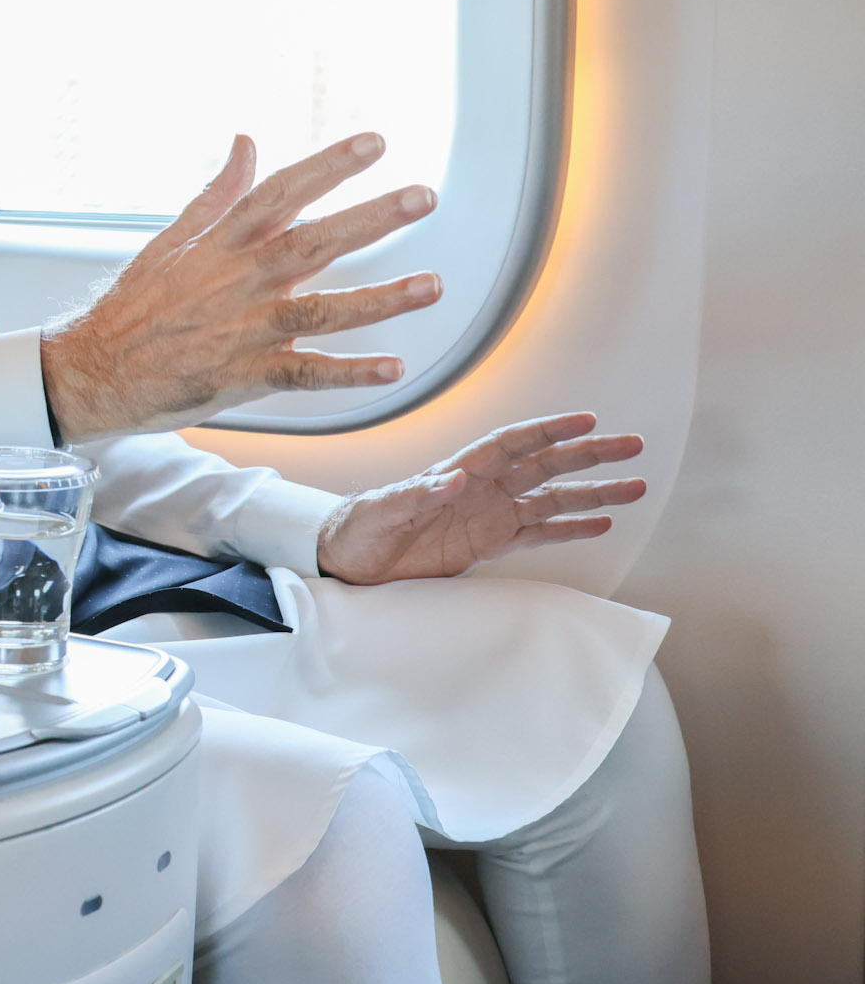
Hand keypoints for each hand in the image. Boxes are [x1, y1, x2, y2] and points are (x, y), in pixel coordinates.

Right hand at [41, 134, 440, 439]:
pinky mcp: (243, 376)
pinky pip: (306, 373)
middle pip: (313, 242)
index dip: (328, 166)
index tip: (374, 143)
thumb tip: (246, 142)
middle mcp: (237, 282)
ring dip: (381, 298)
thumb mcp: (168, 241)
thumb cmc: (131, 309)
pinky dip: (350, 373)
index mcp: (220, 246)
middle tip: (423, 197)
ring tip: (432, 285)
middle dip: (372, 218)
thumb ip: (217, 194)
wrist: (93, 372)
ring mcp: (243, 330)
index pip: (280, 194)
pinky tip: (392, 367)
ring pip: (322, 309)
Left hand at [315, 412, 647, 584]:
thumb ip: (418, 494)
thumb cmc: (356, 528)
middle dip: (588, 454)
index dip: (548, 430)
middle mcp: (482, 489)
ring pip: (552, 499)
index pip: (512, 443)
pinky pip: (539, 533)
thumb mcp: (381, 510)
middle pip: (545, 464)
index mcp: (457, 471)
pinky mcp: (489, 544)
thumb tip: (456, 480)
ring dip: (593, 493)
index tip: (586, 421)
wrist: (347, 561)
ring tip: (635, 486)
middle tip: (632, 446)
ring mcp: (489, 515)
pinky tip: (603, 523)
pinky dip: (571, 529)